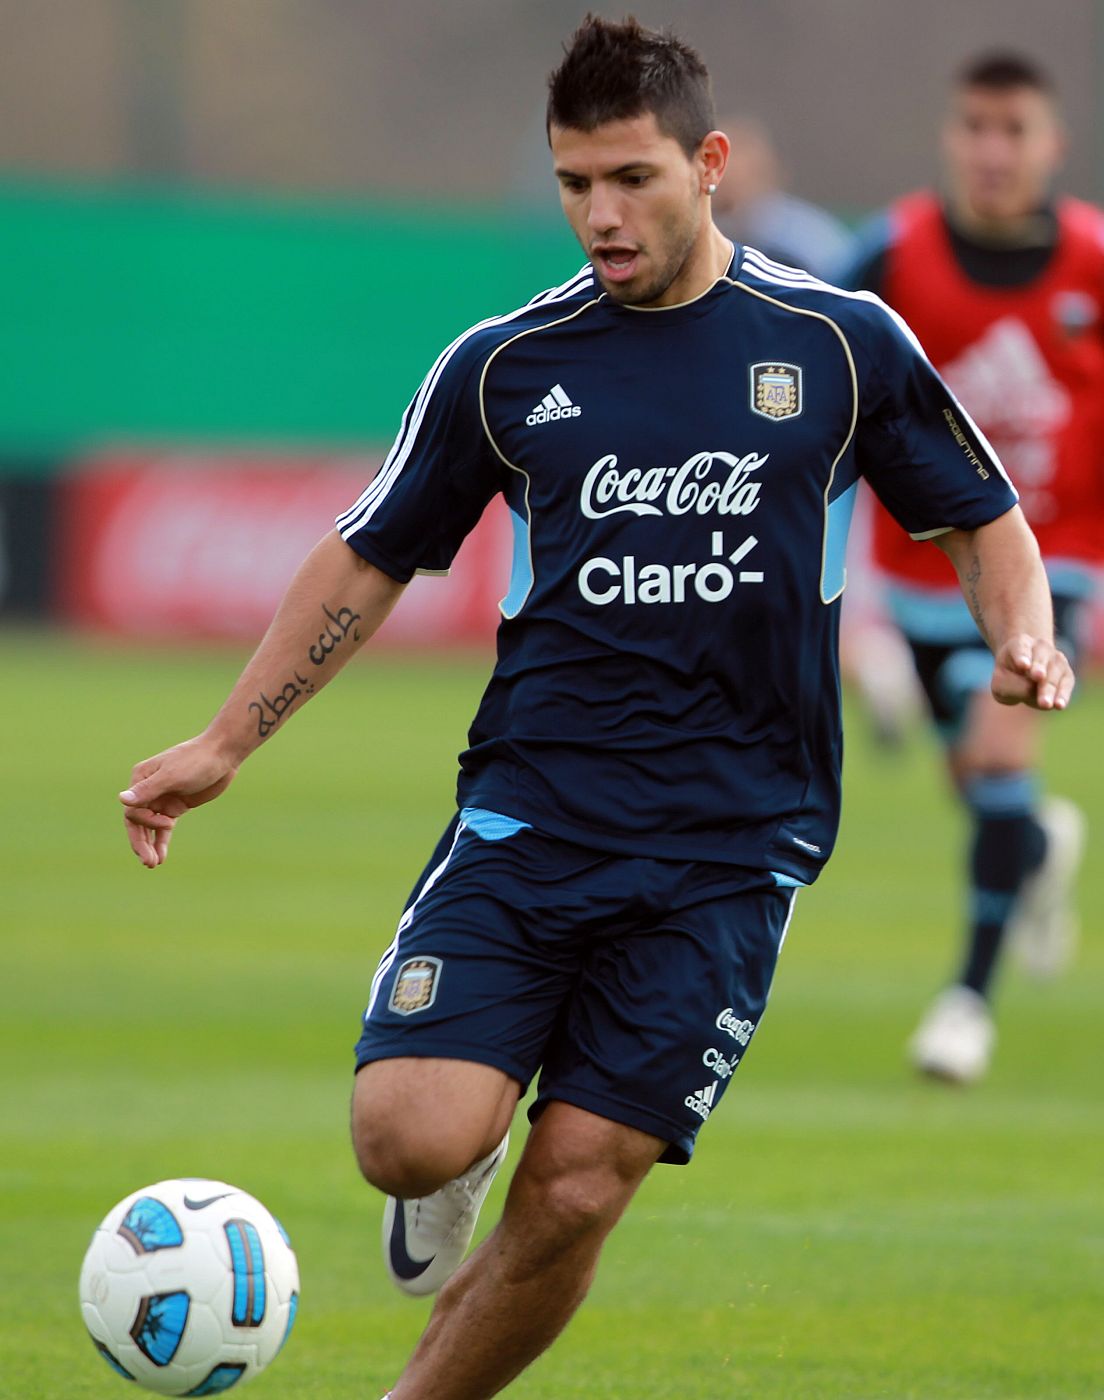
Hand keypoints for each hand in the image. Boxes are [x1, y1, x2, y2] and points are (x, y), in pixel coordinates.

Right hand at [119, 736, 238, 868]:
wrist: (222, 755)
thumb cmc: (196, 761)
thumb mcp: (172, 776)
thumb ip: (147, 790)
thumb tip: (122, 799)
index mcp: (140, 778)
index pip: (132, 809)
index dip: (145, 822)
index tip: (167, 823)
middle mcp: (148, 790)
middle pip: (137, 822)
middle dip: (141, 842)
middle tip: (148, 862)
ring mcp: (162, 800)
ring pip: (150, 827)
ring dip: (150, 845)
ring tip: (153, 864)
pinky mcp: (175, 807)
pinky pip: (164, 828)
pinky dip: (161, 841)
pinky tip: (162, 856)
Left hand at [991, 634, 1074, 710]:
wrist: (1024, 671)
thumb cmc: (1009, 676)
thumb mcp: (1001, 682)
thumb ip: (1011, 686)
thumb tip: (1031, 691)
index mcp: (1019, 644)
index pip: (1020, 649)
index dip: (1022, 656)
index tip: (1023, 665)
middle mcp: (1040, 647)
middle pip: (1040, 660)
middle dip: (1039, 670)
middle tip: (1038, 677)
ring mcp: (1056, 659)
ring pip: (1054, 672)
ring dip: (1049, 688)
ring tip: (1045, 704)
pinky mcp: (1067, 673)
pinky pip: (1066, 684)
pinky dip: (1063, 694)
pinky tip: (1059, 705)